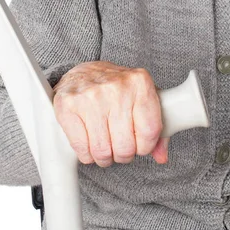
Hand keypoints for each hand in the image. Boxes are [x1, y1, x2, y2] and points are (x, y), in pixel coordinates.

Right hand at [52, 60, 169, 166]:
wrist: (84, 73)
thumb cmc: (117, 89)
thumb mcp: (142, 98)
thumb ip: (156, 126)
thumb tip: (161, 156)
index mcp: (140, 83)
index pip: (150, 132)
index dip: (146, 146)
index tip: (140, 143)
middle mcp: (116, 87)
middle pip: (126, 146)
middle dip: (123, 153)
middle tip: (119, 145)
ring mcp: (91, 96)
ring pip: (102, 151)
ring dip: (104, 157)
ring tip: (105, 145)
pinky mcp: (68, 105)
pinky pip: (82, 149)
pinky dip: (86, 154)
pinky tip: (89, 142)